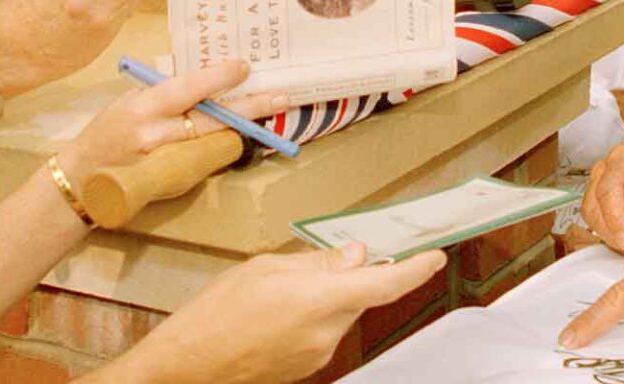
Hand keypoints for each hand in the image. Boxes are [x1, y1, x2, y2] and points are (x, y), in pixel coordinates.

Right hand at [56, 60, 287, 180]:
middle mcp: (156, 137)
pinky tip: (246, 131)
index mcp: (142, 109)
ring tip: (272, 109)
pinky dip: (227, 143)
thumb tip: (205, 76)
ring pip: (216, 142)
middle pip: (212, 121)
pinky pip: (209, 158)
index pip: (185, 91)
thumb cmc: (108, 130)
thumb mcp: (131, 100)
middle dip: (249, 108)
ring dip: (246, 126)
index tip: (244, 66)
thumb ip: (165, 91)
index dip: (217, 79)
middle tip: (280, 96)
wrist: (85, 178)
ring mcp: (168, 163)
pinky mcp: (177, 182)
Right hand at [118, 245, 446, 383]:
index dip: (416, 269)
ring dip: (324, 298)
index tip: (435, 256)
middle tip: (313, 265)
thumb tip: (355, 256)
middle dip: (348, 277)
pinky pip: (323, 333)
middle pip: (359, 296)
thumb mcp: (265, 268)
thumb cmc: (216, 314)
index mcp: (320, 300)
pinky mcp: (306, 368)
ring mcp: (318, 355)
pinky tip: (276, 316)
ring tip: (278, 296)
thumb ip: (317, 263)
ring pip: (340, 314)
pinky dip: (312, 317)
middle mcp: (327, 332)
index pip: (385, 284)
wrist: (188, 367)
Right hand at [580, 145, 623, 255]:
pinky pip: (601, 232)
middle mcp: (606, 173)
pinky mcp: (601, 212)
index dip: (616, 216)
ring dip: (619, 237)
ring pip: (596, 222)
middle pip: (595, 207)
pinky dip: (619, 241)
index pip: (609, 189)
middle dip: (615, 231)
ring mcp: (600, 193)